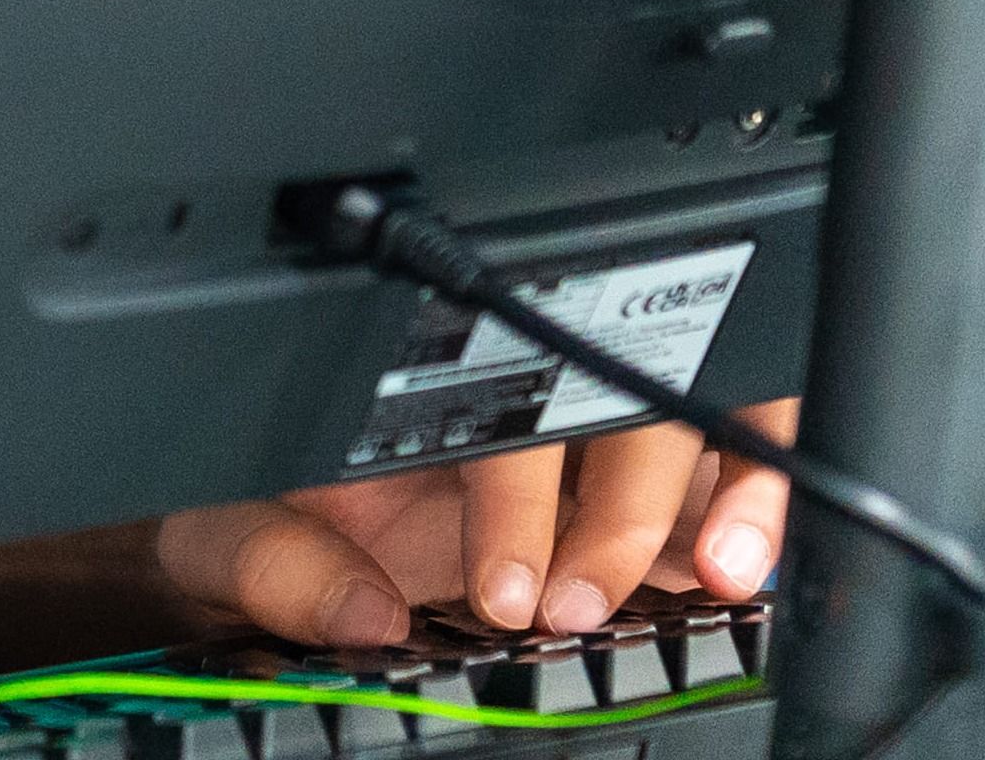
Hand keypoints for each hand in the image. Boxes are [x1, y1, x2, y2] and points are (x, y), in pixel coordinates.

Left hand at [149, 407, 795, 650]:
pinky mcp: (640, 488)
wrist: (260, 538)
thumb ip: (282, 566)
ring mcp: (589, 432)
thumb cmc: (252, 505)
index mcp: (426, 371)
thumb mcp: (233, 527)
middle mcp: (521, 388)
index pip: (500, 399)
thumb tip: (359, 613)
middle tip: (582, 600)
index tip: (508, 586)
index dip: (518, 492)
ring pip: (697, 418)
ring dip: (726, 487)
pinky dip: (752, 507)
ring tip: (720, 568)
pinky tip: (745, 560)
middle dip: (622, 505)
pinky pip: (724, 473)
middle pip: (619, 399)